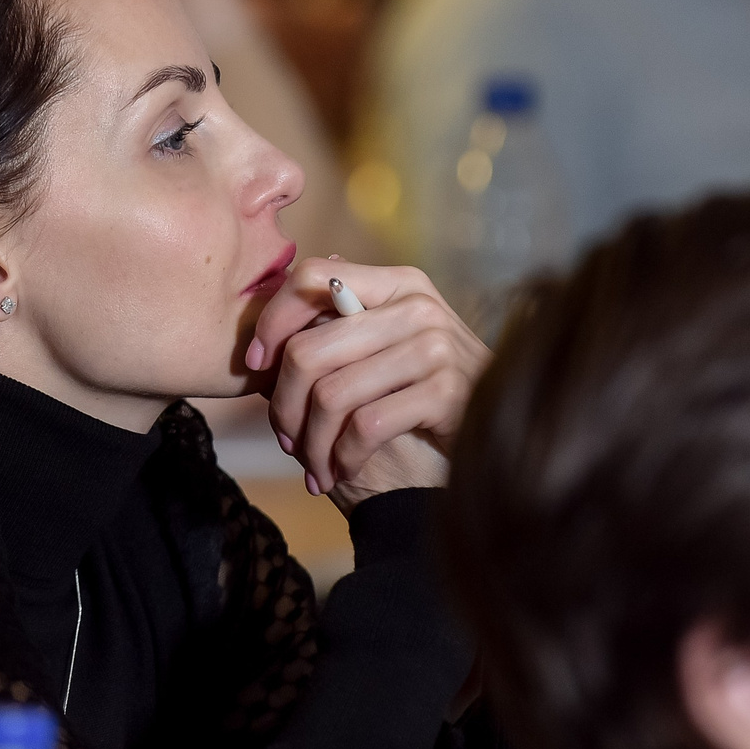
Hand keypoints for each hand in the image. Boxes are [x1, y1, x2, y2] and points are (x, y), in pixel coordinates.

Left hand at [245, 258, 488, 505]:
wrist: (495, 441)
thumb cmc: (422, 396)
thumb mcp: (381, 350)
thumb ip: (336, 327)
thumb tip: (277, 300)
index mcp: (396, 283)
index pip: (310, 279)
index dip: (271, 322)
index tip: (255, 366)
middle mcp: (417, 305)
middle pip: (308, 350)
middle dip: (284, 406)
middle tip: (285, 438)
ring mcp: (436, 346)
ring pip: (331, 395)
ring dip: (311, 443)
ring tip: (313, 465)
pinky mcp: (448, 392)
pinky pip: (364, 426)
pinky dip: (342, 457)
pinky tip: (342, 469)